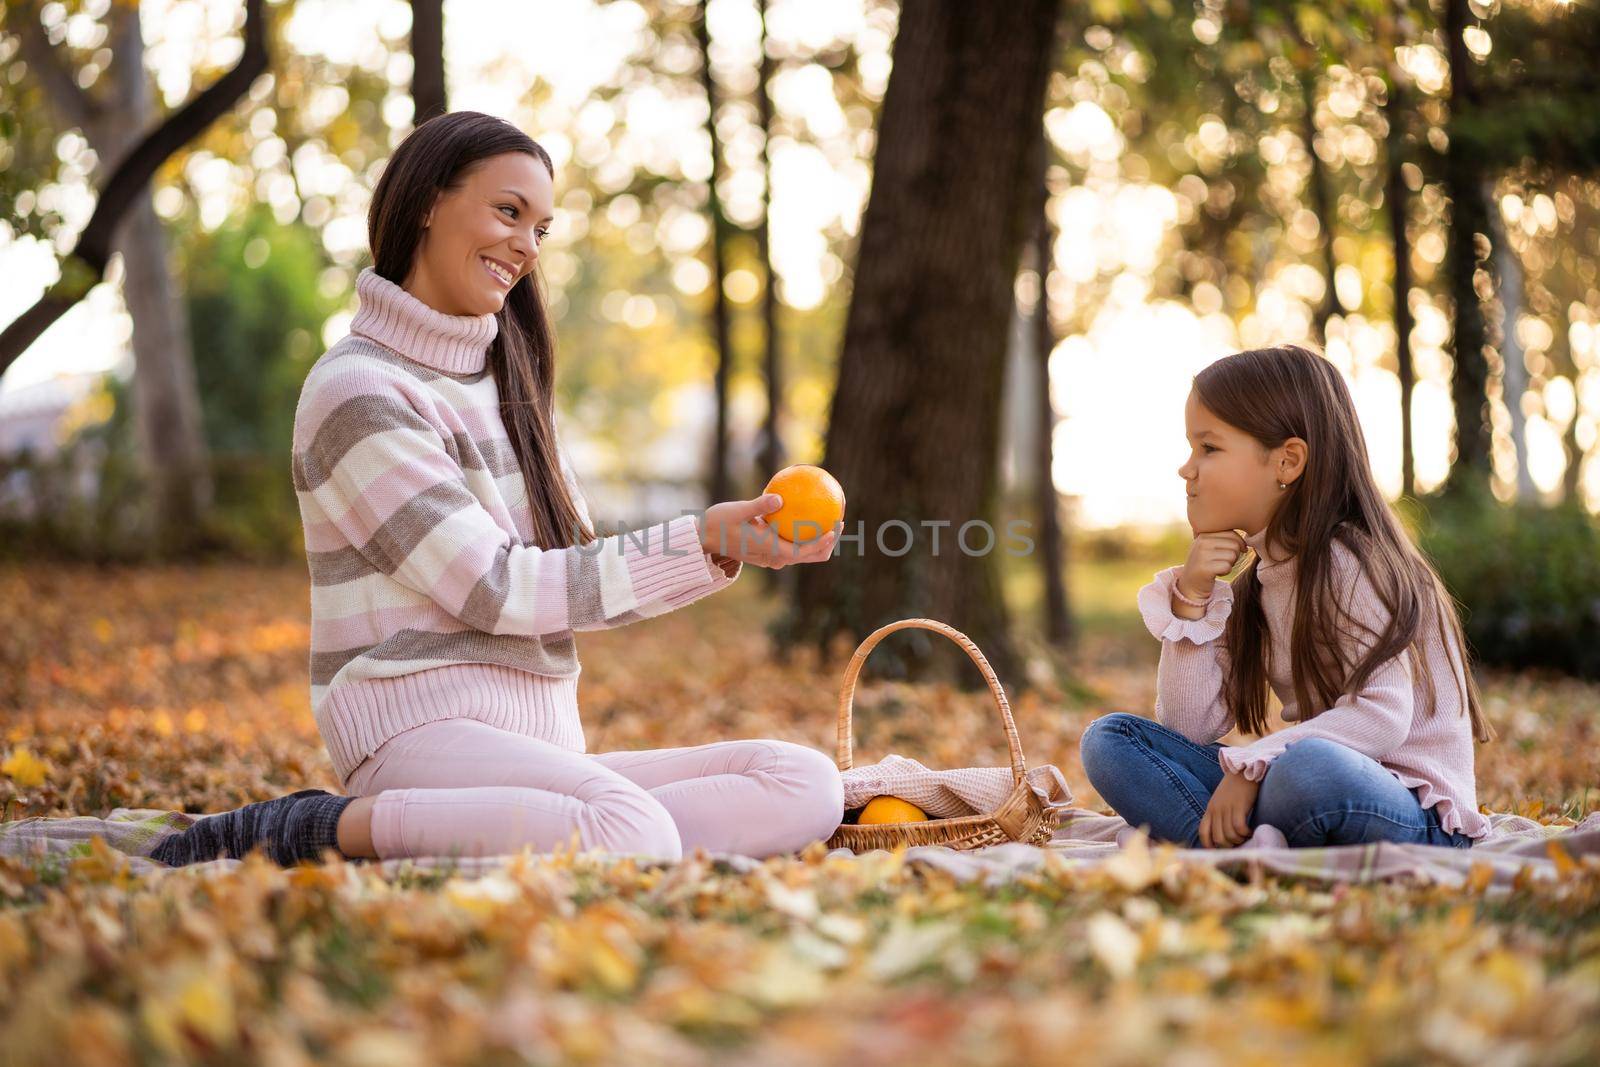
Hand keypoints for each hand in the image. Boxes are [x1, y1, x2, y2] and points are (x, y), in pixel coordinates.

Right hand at [697, 494, 838, 570]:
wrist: (703, 538)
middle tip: (840, 521)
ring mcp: (772, 557)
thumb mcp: (738, 511)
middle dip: (828, 543)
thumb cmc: (718, 523)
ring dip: (818, 541)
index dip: (824, 541)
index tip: (836, 526)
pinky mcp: (769, 552)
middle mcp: (774, 557)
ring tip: (830, 520)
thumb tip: (779, 498)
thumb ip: (759, 506)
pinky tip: (808, 517)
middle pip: (810, 556)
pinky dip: (804, 536)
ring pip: (803, 554)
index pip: (804, 550)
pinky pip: (793, 546)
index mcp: (770, 550)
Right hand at [1177, 530, 1246, 604]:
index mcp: (1204, 533)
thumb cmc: (1205, 564)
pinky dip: (1225, 572)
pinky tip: (1216, 573)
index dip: (1239, 543)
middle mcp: (1202, 541)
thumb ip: (1223, 537)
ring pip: (1232, 555)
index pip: (1231, 533)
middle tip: (1224, 561)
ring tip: (1218, 566)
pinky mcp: (1204, 568)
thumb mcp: (1210, 546)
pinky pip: (1227, 566)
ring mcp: (1202, 554)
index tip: (1234, 552)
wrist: (1190, 584)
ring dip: (1230, 564)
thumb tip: (1247, 539)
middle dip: (1234, 554)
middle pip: (1234, 544)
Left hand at [1199, 769, 1259, 847]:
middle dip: (1229, 845)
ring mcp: (1226, 808)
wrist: (1244, 770)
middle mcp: (1216, 810)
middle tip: (1239, 843)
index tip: (1218, 850)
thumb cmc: (1235, 786)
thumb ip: (1220, 813)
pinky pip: (1239, 828)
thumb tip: (1224, 832)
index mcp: (1210, 809)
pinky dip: (1246, 833)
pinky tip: (1252, 831)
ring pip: (1229, 835)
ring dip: (1239, 840)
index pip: (1203, 832)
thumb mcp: (1221, 800)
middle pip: (1218, 838)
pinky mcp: (1238, 806)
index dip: (1208, 844)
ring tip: (1247, 836)